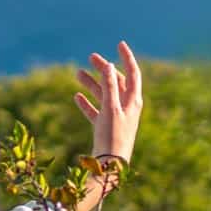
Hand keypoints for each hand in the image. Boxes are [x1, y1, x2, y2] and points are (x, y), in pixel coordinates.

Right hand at [74, 40, 144, 167]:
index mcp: (133, 101)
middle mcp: (126, 107)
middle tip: (91, 57)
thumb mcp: (112, 108)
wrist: (111, 167)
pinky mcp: (106, 128)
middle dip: (104, 69)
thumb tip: (109, 66)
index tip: (119, 44)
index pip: (133, 73)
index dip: (127, 57)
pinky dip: (87, 103)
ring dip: (92, 83)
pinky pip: (96, 111)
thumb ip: (110, 86)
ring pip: (104, 95)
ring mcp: (116, 117)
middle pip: (116, 82)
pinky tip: (77, 97)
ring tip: (77, 73)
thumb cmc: (114, 137)